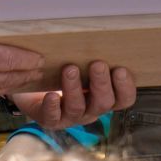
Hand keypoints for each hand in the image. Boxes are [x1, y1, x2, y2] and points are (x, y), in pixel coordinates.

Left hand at [13, 62, 136, 131]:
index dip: (125, 87)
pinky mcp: (51, 120)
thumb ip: (92, 57)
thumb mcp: (81, 63)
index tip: (120, 69)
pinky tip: (51, 95)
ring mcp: (71, 117)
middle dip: (101, 83)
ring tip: (70, 69)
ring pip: (78, 108)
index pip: (124, 99)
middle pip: (103, 103)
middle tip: (97, 64)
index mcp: (104, 97)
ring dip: (74, 88)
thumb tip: (101, 40)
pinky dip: (52, 106)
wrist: (35, 85)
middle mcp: (91, 109)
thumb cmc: (63, 71)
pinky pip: (53, 117)